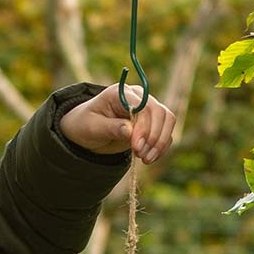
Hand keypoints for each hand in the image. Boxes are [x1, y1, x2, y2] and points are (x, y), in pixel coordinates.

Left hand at [58, 84, 175, 162]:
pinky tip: (150, 158)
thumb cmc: (85, 125)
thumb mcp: (92, 128)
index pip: (143, 106)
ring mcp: (146, 109)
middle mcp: (138, 97)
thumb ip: (111, 128)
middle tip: (141, 155)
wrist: (85, 130)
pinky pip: (165, 132)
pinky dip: (162, 146)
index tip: (136, 148)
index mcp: (121, 93)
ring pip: (167, 120)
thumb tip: (130, 131)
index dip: (144, 127)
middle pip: (159, 112)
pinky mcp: (151, 123)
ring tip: (146, 159)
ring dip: (160, 142)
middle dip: (153, 137)